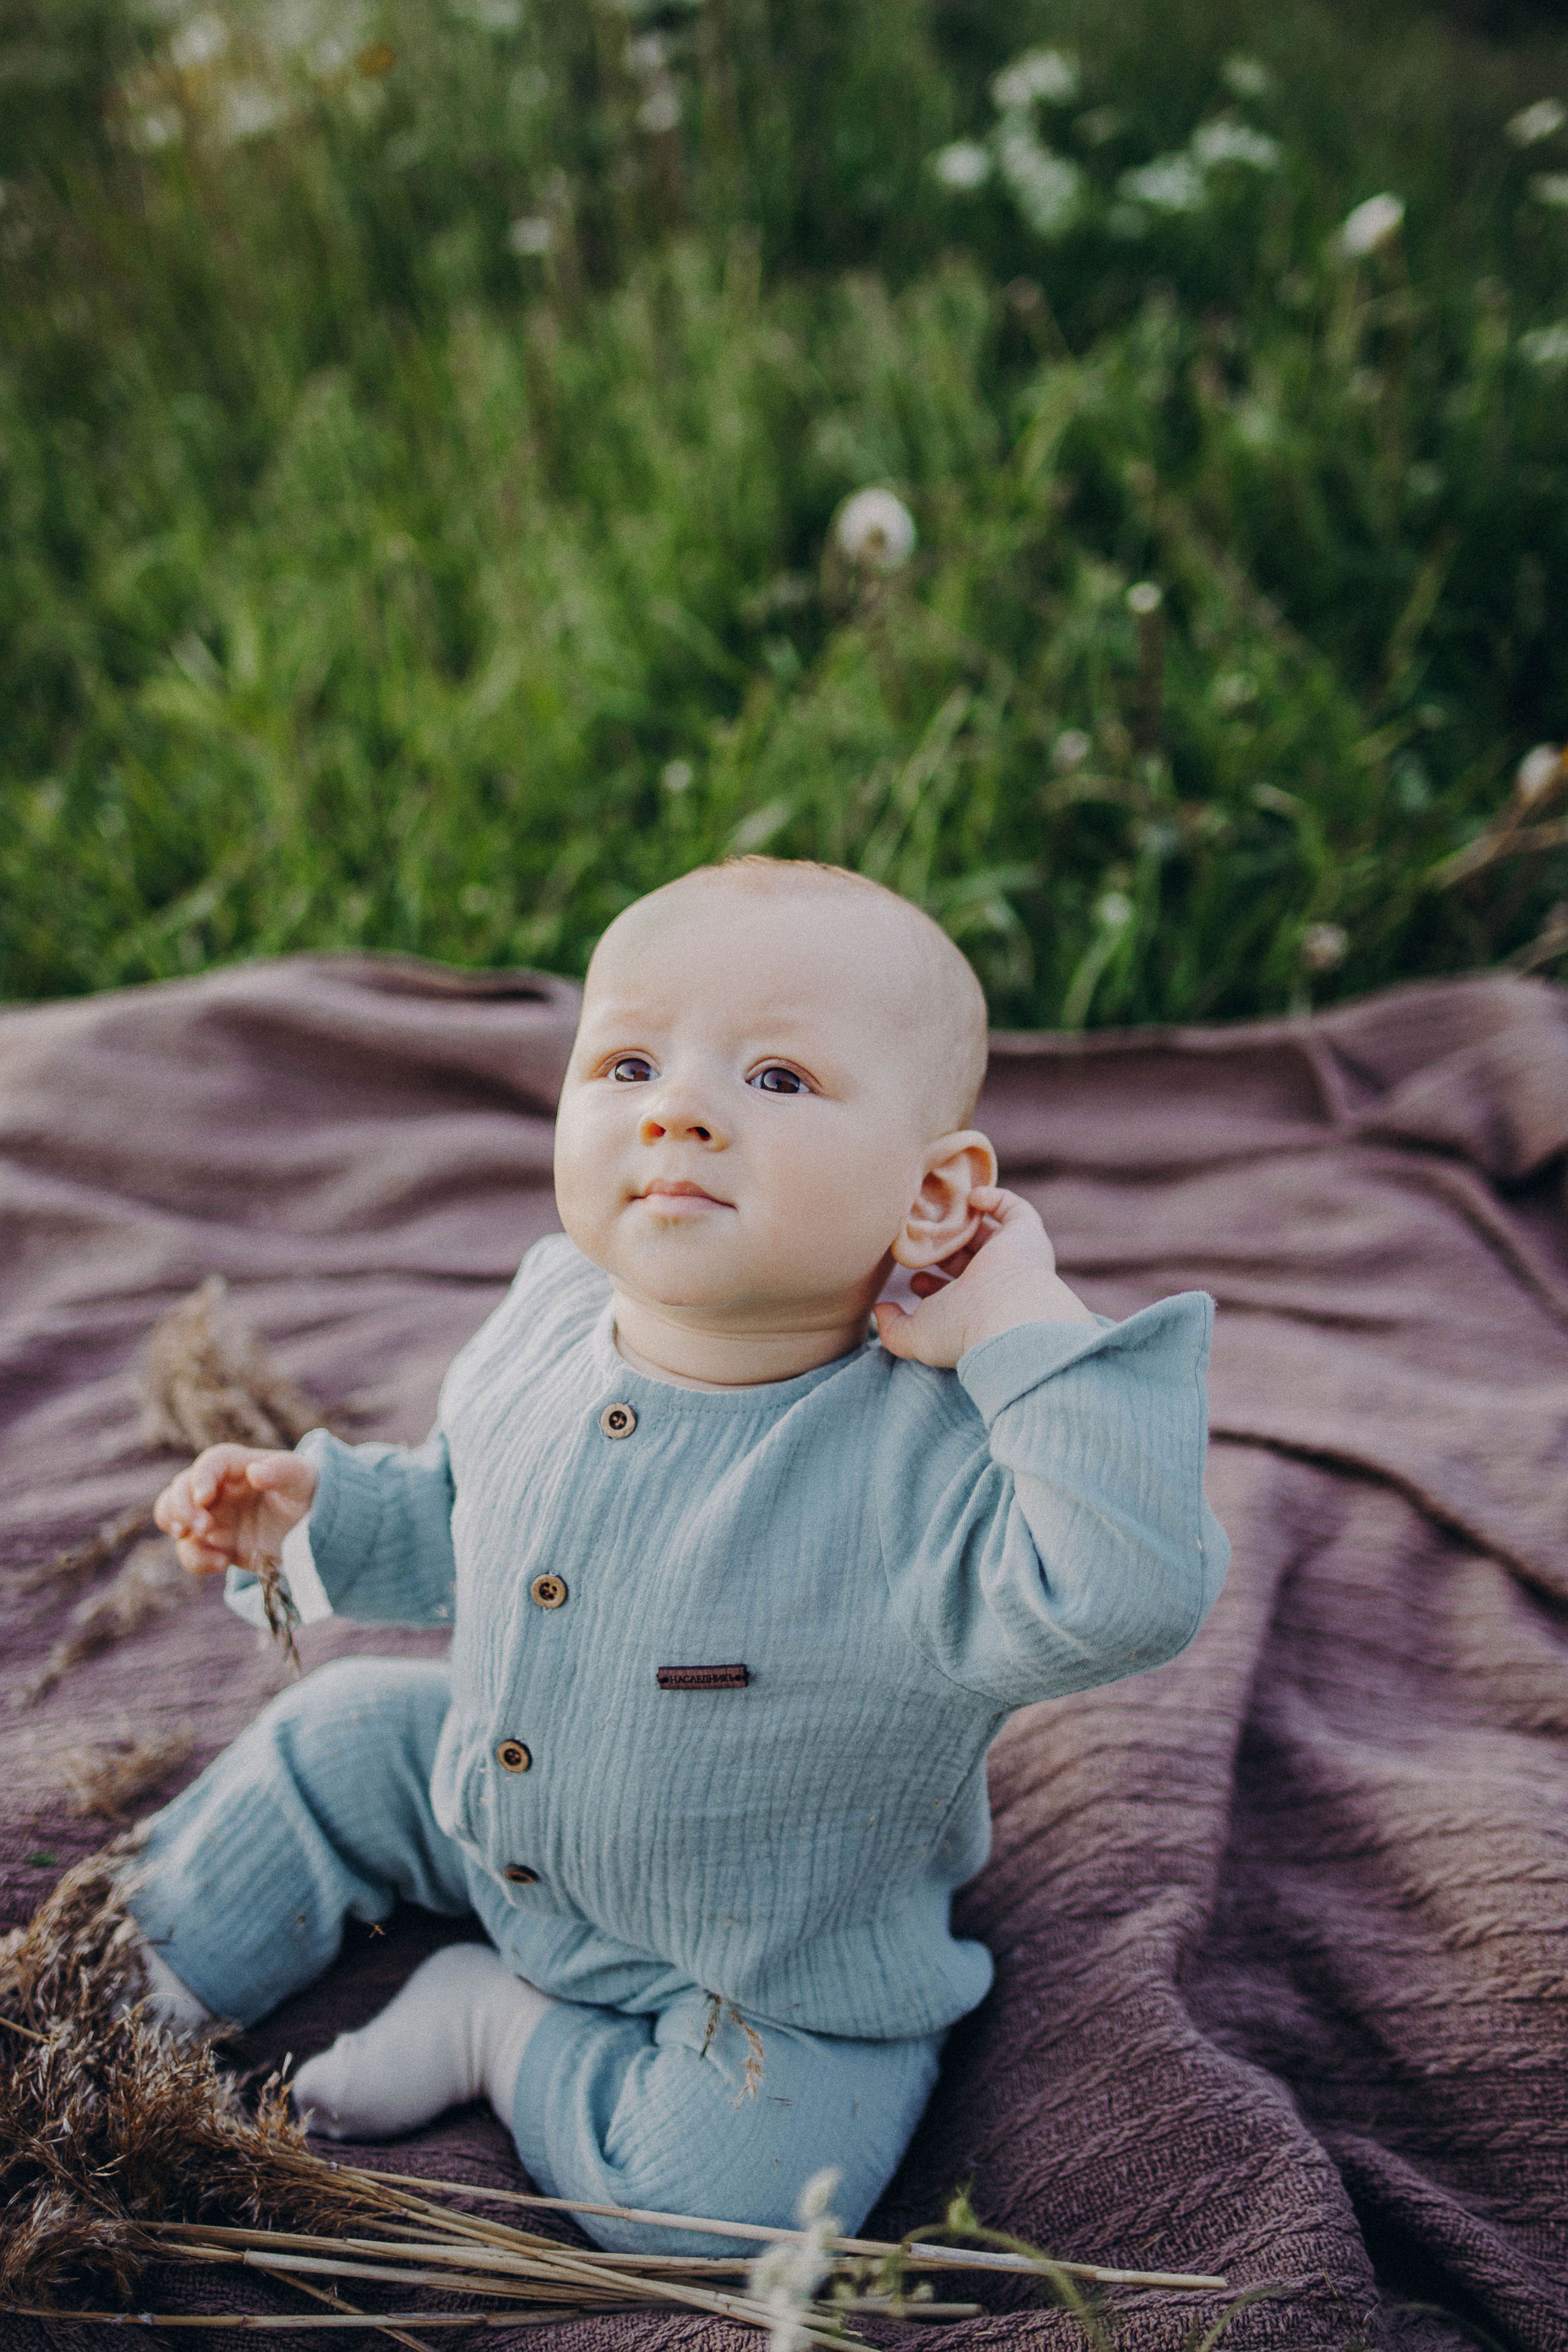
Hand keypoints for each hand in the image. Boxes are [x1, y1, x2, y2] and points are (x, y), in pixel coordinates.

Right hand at [154, 1444, 317, 1578]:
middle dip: (181, 1507)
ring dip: (178, 1529)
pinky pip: (190, 1551)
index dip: (201, 1477)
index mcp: (239, 1466)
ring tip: (204, 1541)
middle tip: (203, 1527)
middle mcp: (219, 1489)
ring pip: (172, 1516)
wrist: (314, 1529)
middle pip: (180, 1488)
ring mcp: (213, 1517)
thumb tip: (255, 1472)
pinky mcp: (214, 1545)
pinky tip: (223, 1563)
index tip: (204, 1498)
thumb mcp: (303, 1480)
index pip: (211, 1462)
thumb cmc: (308, 1492)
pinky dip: (197, 1559)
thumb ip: (283, 1471)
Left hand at [873, 1186, 1094, 1368]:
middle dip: (942, 1248)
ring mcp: (1011, 1257)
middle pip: (967, 1258)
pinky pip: (1015, 1209)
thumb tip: (879, 1309)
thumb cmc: (961, 1329)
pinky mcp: (1026, 1234)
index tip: (911, 1277)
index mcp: (972, 1308)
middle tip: (920, 1237)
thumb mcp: (916, 1335)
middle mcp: (994, 1282)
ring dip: (963, 1222)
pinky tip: (970, 1197)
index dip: (929, 1281)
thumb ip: (892, 1327)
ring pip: (987, 1232)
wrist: (1008, 1317)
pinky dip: (994, 1198)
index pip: (951, 1290)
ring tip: (938, 1210)